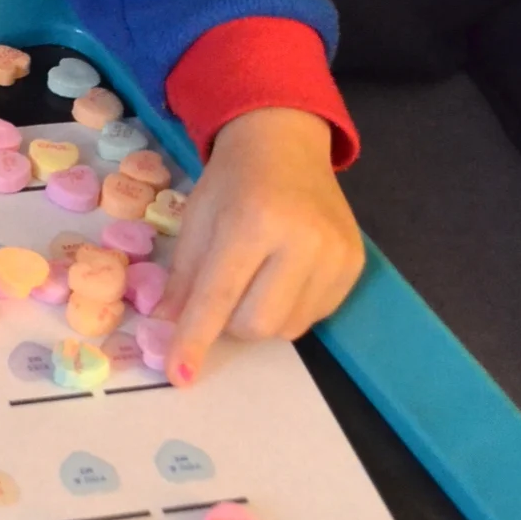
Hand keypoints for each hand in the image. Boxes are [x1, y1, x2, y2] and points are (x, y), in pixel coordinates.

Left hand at [156, 108, 362, 385]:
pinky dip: (289, 309)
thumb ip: (182, 275)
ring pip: (287, 329)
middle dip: (230, 323)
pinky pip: (314, 316)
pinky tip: (284, 273)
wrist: (287, 143)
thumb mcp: (196, 217)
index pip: (219, 296)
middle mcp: (302, 239)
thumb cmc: (233, 179)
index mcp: (253, 220)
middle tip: (224, 292)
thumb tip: (166, 327)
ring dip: (260, 318)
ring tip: (257, 276)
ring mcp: (335, 254)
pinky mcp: (354, 265)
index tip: (179, 376)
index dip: (195, 339)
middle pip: (258, 324)